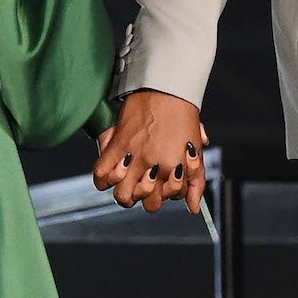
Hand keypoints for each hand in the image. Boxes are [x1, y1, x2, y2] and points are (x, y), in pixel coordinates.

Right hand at [92, 89, 208, 213]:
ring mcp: (134, 157)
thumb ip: (196, 181)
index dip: (167, 192)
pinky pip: (101, 175)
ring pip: (123, 196)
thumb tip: (193, 209)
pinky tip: (113, 172)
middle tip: (147, 182)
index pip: (169, 198)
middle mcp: (153, 166)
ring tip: (129, 181)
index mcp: (174, 167)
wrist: (164, 87)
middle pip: (147, 204)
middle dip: (149, 197)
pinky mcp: (117, 145)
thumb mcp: (195, 149)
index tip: (164, 180)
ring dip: (127, 193)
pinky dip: (104, 179)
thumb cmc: (182, 115)